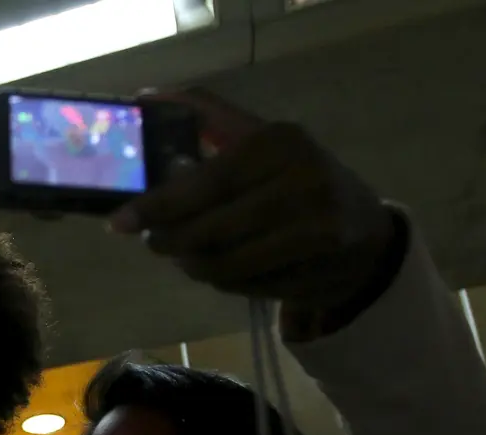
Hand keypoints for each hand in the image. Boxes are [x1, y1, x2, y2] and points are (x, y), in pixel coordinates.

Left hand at [109, 90, 402, 333]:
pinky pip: (245, 286)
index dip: (157, 207)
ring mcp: (315, 232)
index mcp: (281, 143)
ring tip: (184, 256)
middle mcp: (303, 184)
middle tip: (155, 242)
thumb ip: (210, 119)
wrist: (366, 233)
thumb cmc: (297, 178)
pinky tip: (222, 268)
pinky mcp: (317, 272)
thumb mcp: (262, 141)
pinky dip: (222, 281)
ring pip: (224, 264)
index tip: (119, 223)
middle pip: (210, 230)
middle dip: (170, 242)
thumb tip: (146, 97)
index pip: (205, 183)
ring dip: (192, 266)